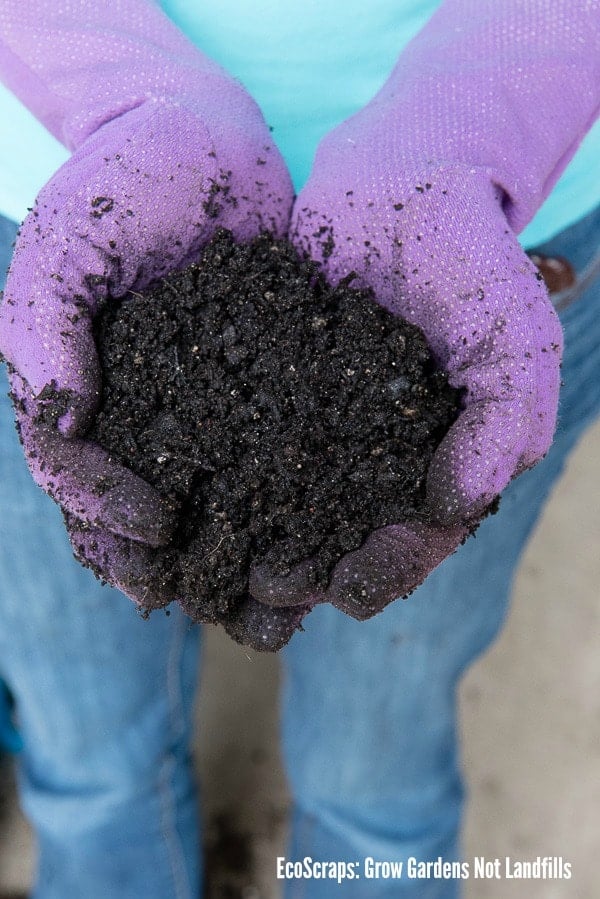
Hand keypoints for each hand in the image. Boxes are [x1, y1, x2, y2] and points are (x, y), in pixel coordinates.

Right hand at [0, 3, 293, 610]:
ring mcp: (198, 413)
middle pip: (132, 514)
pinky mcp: (262, 395)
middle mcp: (135, 418)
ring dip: (228, 564)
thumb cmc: (124, 183)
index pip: (74, 473)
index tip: (154, 526)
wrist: (205, 140)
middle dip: (162, 566)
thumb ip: (45, 325)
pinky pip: (269, 464)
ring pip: (204, 506)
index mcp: (77, 393)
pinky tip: (317, 547)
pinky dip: (286, 512)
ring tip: (268, 610)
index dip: (104, 511)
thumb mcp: (68, 243)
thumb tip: (64, 415)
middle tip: (201, 603)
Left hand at [248, 0, 598, 618]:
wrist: (398, 180)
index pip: (421, 536)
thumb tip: (457, 505)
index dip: (389, 570)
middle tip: (268, 592)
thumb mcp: (510, 337)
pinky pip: (246, 445)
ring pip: (291, 505)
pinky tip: (190, 505)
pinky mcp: (273, 389)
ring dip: (258, 545)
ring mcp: (324, 425)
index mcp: (445, 457)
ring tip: (221, 576)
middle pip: (347, 536)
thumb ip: (502, 422)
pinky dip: (223, 480)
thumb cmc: (468, 257)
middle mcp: (381, 454)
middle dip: (311, 573)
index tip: (349, 591)